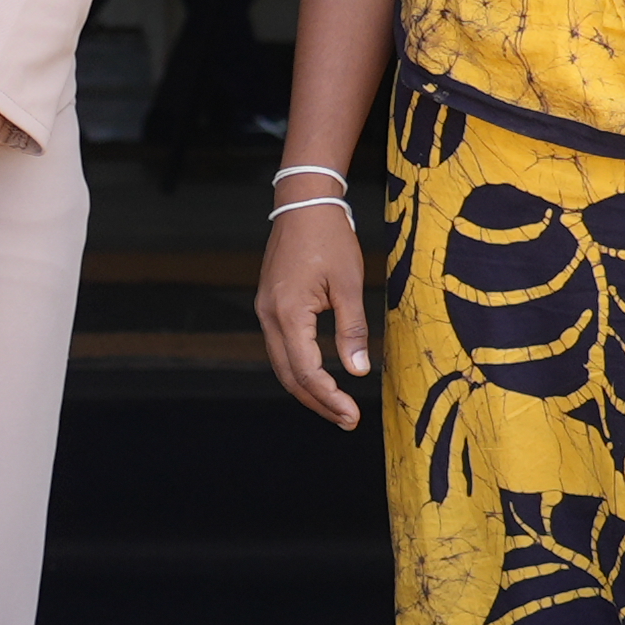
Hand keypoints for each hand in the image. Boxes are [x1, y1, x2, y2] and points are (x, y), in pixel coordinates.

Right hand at [252, 182, 371, 429]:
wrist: (303, 204)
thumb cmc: (329, 238)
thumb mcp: (349, 284)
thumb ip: (352, 330)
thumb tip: (358, 372)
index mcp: (288, 313)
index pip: (307, 371)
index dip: (330, 398)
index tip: (353, 415)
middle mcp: (269, 316)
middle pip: (289, 376)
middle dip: (318, 402)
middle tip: (347, 420)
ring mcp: (265, 311)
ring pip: (283, 365)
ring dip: (308, 389)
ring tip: (336, 406)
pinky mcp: (270, 305)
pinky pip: (281, 348)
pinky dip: (300, 368)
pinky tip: (320, 377)